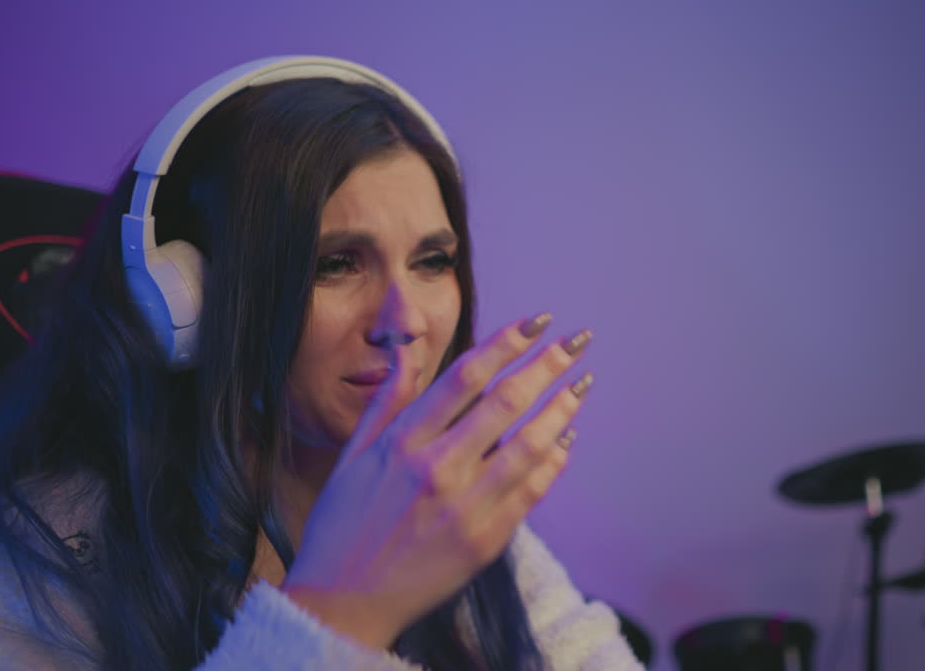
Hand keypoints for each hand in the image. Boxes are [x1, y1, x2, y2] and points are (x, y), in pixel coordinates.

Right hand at [280, 313, 591, 648]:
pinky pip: (532, 492)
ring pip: (530, 444)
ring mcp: (465, 506)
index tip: (539, 320)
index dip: (507, 342)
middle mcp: (436, 468)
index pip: (466, 376)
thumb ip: (388, 399)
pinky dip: (554, 462)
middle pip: (507, 402)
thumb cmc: (342, 526)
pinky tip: (566, 440)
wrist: (342, 604)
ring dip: (562, 408)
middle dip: (548, 364)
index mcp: (402, 442)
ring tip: (583, 384)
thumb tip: (407, 348)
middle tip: (577, 342)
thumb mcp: (352, 455)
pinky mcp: (485, 541)